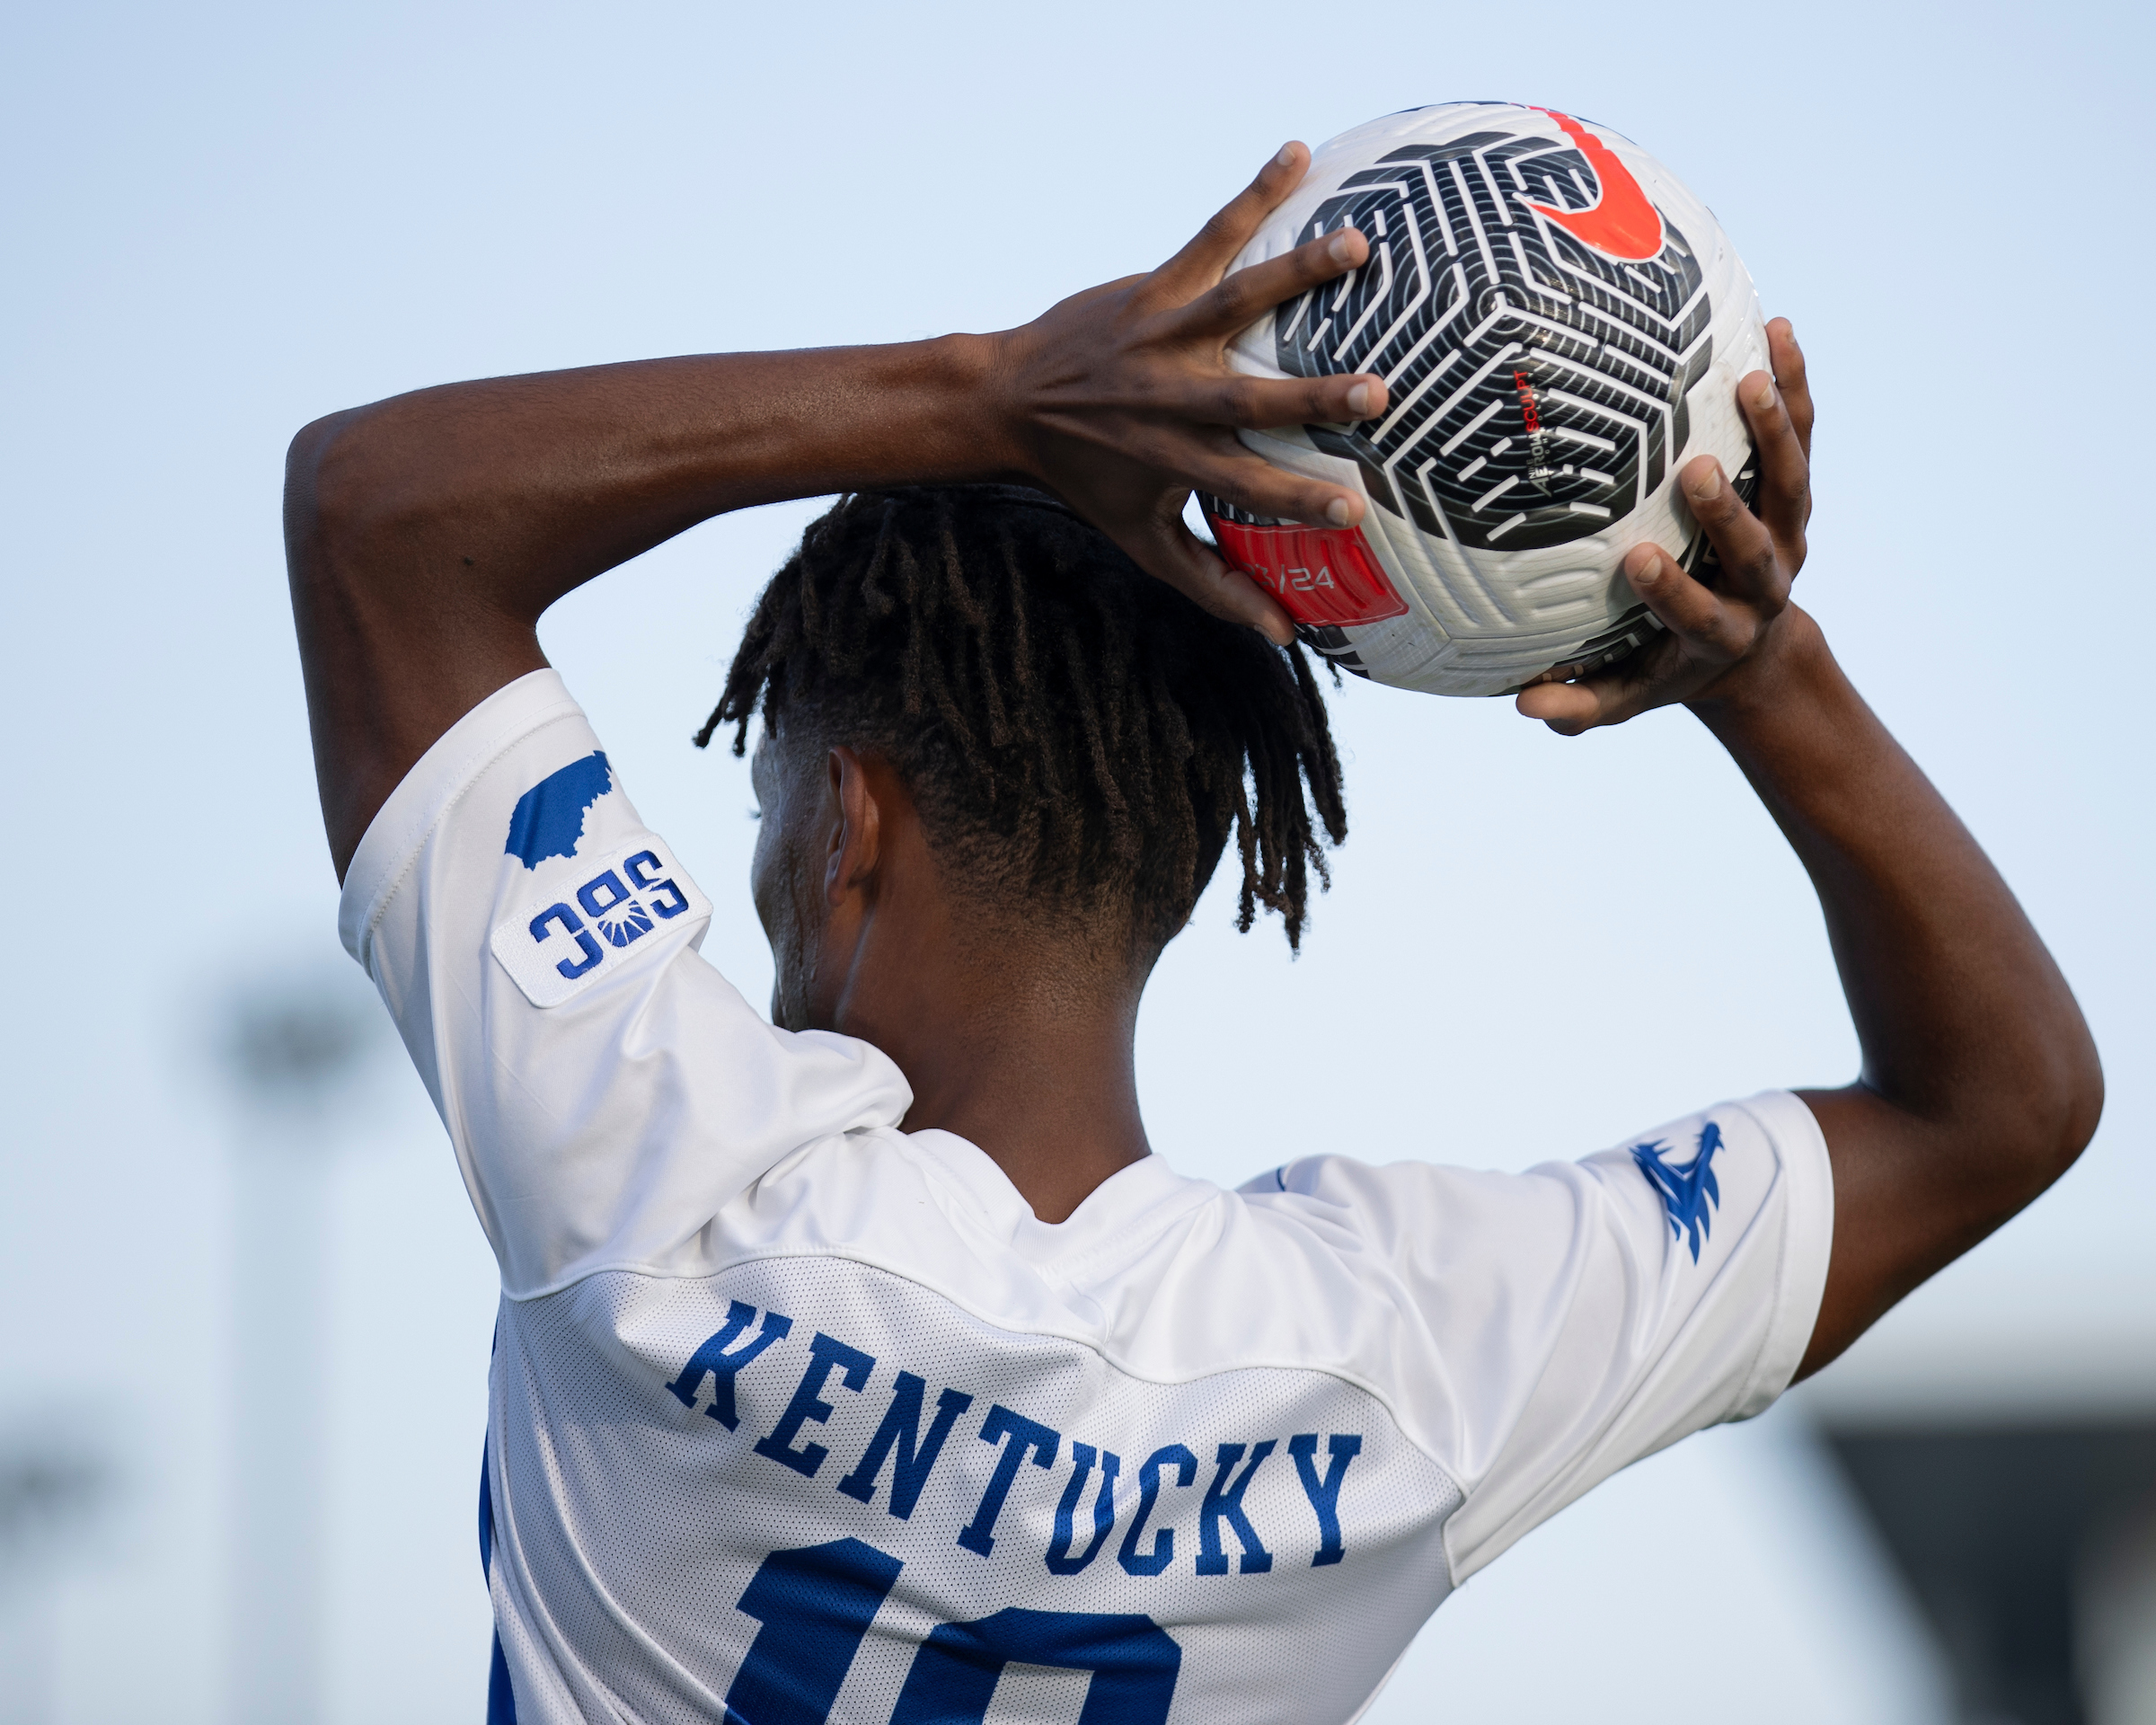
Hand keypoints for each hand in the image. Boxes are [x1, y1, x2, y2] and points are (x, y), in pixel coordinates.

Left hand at [990, 144, 1388, 642]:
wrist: (1009, 402)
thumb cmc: (1088, 479)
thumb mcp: (1142, 542)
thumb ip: (1213, 586)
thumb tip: (1283, 635)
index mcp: (1178, 460)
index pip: (1247, 485)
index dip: (1298, 500)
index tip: (1355, 509)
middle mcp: (1174, 398)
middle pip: (1250, 400)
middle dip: (1311, 396)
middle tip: (1378, 391)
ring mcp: (1164, 336)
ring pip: (1237, 302)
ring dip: (1297, 272)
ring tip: (1357, 246)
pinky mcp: (1153, 287)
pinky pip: (1210, 235)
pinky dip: (1253, 193)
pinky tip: (1298, 152)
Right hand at [1515, 319, 1814, 732]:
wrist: (1750, 654)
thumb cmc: (1664, 665)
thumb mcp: (1626, 695)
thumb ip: (1580, 706)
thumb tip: (1523, 707)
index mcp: (1720, 633)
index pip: (1698, 615)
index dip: (1673, 591)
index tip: (1636, 561)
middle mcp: (1762, 584)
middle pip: (1753, 547)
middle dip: (1729, 513)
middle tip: (1700, 470)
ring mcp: (1786, 534)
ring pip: (1789, 482)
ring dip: (1775, 431)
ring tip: (1750, 378)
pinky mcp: (1793, 495)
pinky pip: (1800, 436)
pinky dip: (1794, 386)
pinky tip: (1778, 330)